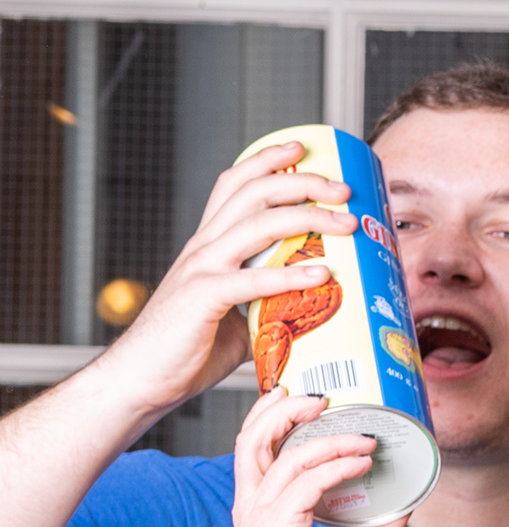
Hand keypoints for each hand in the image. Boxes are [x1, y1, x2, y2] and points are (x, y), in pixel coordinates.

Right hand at [105, 139, 358, 420]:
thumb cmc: (190, 349)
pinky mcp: (201, 298)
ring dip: (306, 218)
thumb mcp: (238, 317)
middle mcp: (204, 247)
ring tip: (346, 224)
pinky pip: (250, 280)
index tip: (304, 148)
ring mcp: (201, 269)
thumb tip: (316, 311)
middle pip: (253, 193)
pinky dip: (288, 274)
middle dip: (302, 182)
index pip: (235, 185)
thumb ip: (272, 304)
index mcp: (210, 244)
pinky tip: (322, 275)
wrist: (145, 378)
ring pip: (255, 225)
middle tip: (344, 187)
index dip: (267, 160)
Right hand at [231, 388, 403, 526]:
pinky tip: (362, 463)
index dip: (272, 415)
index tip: (303, 396)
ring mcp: (259, 517)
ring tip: (365, 438)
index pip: (253, 447)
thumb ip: (372, 522)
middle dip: (285, 410)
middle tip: (323, 396)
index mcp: (259, 507)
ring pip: (287, 457)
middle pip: (253, 439)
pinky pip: (306, 483)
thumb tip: (405, 500)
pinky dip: (336, 467)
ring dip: (329, 440)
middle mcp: (250, 507)